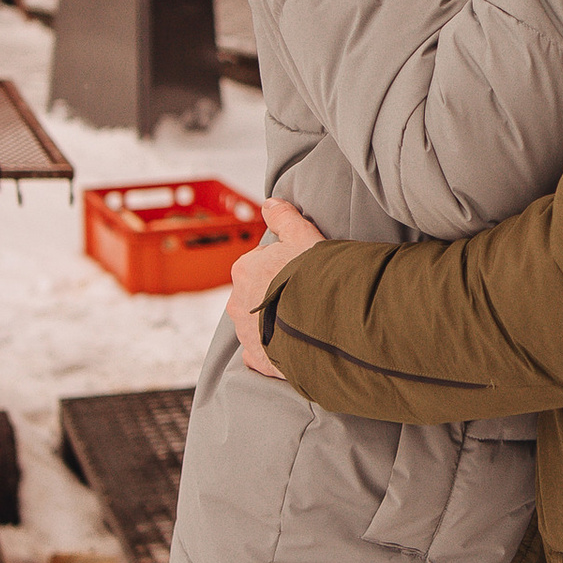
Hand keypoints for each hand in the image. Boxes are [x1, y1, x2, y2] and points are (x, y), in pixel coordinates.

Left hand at [228, 193, 325, 379]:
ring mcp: (246, 334)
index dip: (283, 267)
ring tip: (304, 323)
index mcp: (244, 270)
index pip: (260, 265)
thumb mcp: (304, 236)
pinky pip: (262, 353)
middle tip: (305, 298)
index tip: (302, 273)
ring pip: (258, 324)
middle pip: (257, 295)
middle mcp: (237, 303)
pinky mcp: (258, 359)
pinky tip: (294, 346)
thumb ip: (284, 217)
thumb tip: (269, 202)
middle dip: (275, 296)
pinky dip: (274, 350)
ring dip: (275, 323)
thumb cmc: (315, 275)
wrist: (325, 323)